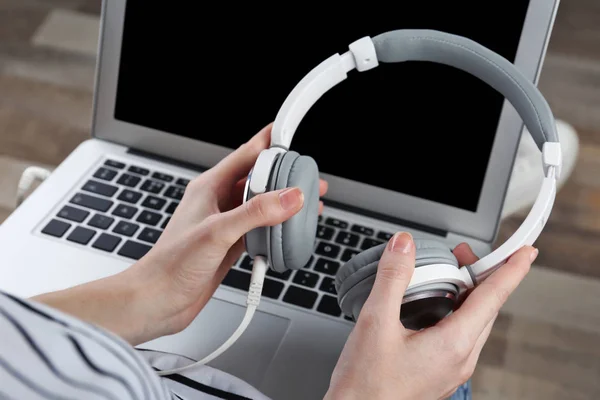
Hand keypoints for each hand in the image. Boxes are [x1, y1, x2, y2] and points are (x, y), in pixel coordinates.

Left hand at [33, 123, 327, 344]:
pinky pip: (260, 229)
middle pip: (258, 179)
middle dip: (285, 176)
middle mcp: (218, 201)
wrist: (159, 300)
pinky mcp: (230, 244)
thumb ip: (256, 212)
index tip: (290, 133)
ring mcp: (225, 223)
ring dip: (283, 204)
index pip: (246, 154)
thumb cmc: (172, 264)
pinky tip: (288, 234)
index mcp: (209, 186)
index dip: (269, 142)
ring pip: (261, 205)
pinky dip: (276, 229)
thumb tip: (290, 196)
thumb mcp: (217, 232)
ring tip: (307, 204)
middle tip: (309, 176)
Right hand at [324, 232, 536, 399]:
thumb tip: (404, 246)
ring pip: (473, 322)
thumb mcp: (375, 321)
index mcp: (453, 344)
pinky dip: (454, 311)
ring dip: (467, 294)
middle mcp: (460, 359)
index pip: (493, 297)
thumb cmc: (366, 383)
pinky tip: (432, 306)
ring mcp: (451, 369)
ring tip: (446, 274)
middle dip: (481, 274)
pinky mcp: (439, 373)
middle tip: (462, 252)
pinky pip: (459, 336)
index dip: (512, 270)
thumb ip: (393, 279)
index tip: (526, 252)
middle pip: (485, 307)